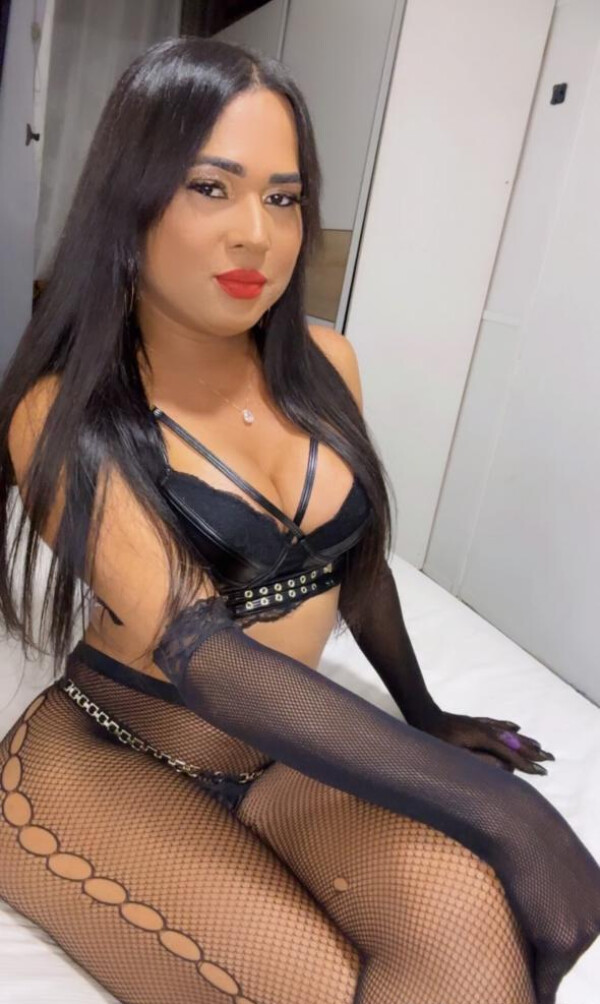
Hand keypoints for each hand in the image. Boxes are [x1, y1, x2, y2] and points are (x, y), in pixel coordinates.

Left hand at [420, 711, 554, 775]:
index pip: (510, 754)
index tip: (542, 772)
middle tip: (551, 759)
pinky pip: (497, 723)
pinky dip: (509, 726)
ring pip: (508, 733)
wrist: (423, 715)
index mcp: (483, 740)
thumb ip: (482, 762)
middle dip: (533, 751)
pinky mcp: (475, 721)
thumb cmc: (436, 739)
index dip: (526, 764)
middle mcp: (486, 730)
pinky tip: (516, 727)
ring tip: (540, 745)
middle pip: (514, 742)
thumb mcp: (456, 756)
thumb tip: (506, 766)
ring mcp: (481, 724)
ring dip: (525, 740)